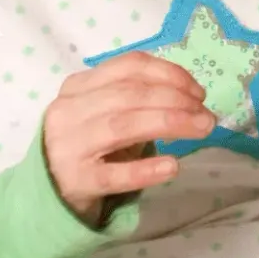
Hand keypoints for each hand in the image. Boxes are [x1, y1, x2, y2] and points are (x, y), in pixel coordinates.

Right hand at [43, 52, 214, 225]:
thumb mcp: (108, 110)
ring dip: (170, 123)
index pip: (129, 67)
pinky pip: (114, 174)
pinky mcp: (74, 181)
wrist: (51, 190)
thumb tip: (194, 96)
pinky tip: (172, 166)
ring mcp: (67, 146)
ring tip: (201, 130)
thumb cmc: (91, 143)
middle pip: (130, 95)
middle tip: (207, 117)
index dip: (170, 74)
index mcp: (78, 85)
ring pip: (123, 126)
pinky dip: (146, 169)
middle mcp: (67, 111)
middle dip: (176, 101)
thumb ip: (141, 95)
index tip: (199, 92)